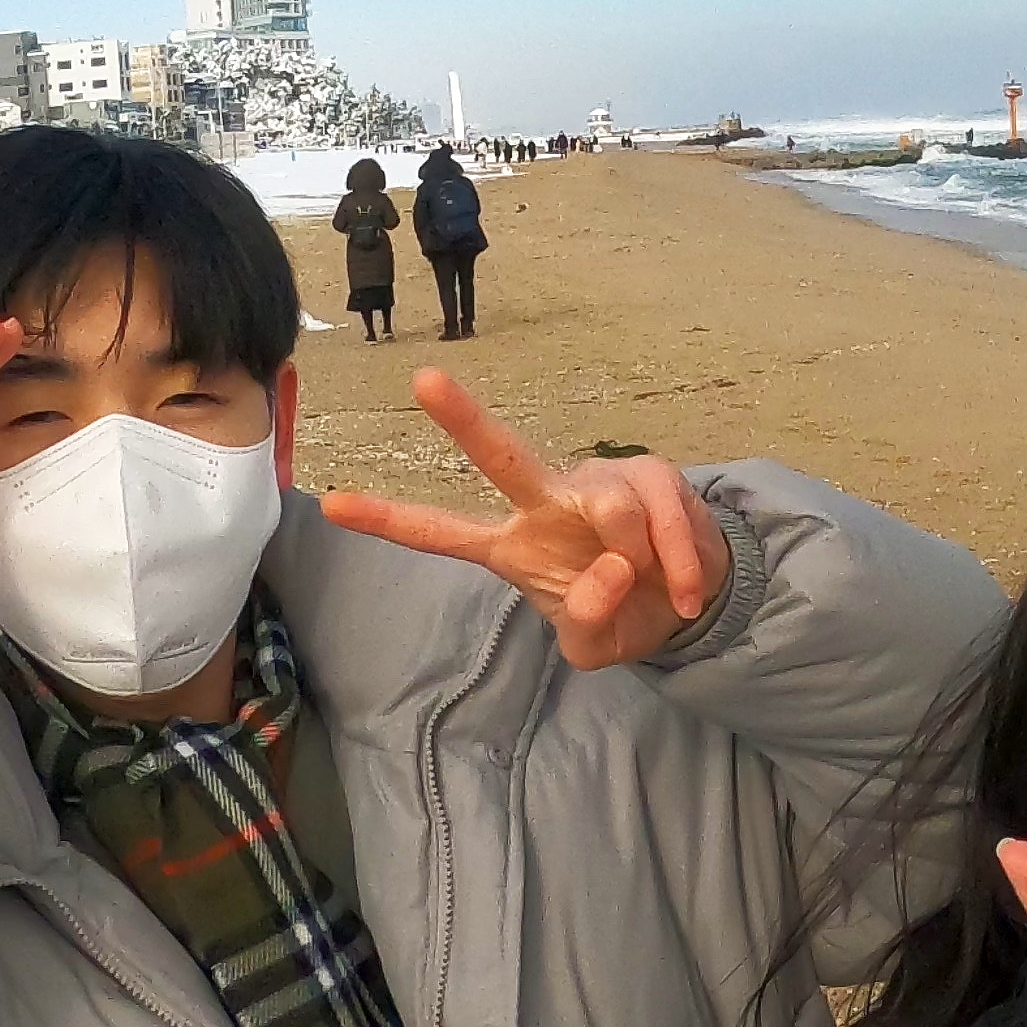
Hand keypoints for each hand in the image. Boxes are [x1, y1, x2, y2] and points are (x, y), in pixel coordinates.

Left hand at [318, 370, 734, 669]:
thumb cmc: (627, 613)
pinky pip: (658, 513)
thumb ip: (588, 623)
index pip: (442, 534)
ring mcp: (596, 484)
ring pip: (607, 503)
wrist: (695, 599)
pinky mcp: (649, 475)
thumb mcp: (598, 646)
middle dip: (463, 419)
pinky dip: (677, 558)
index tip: (332, 505)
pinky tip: (683, 586)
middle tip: (423, 380)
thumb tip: (607, 573)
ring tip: (654, 584)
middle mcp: (545, 503)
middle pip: (500, 457)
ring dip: (635, 554)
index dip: (390, 521)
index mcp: (513, 548)